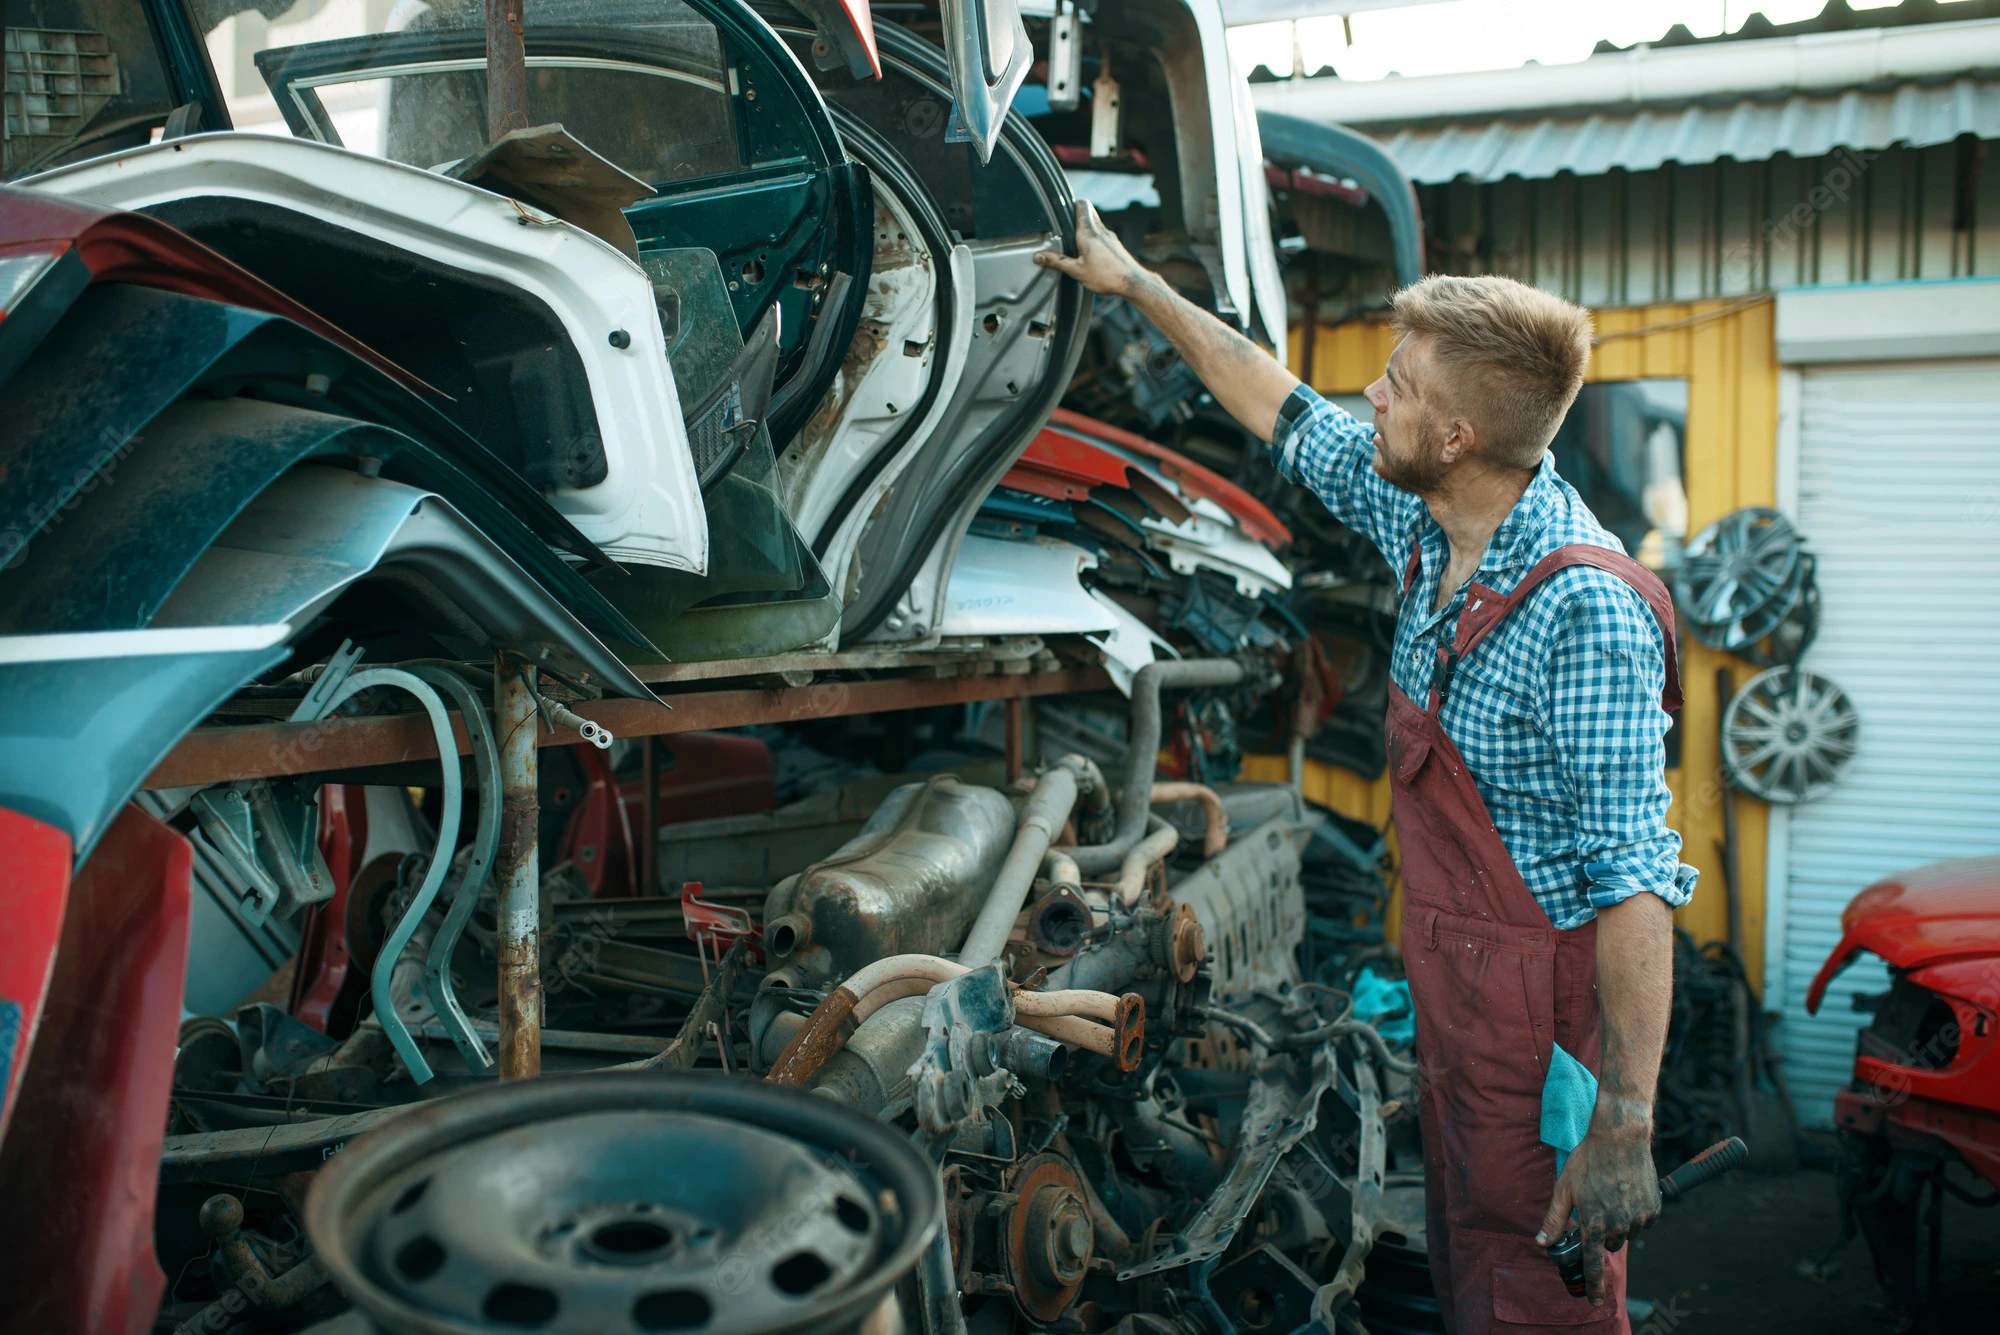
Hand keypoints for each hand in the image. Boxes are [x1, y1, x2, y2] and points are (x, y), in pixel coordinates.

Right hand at [1034, 201, 1149, 297]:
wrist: (1132, 282)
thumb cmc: (1107, 276)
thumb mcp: (1077, 271)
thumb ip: (1057, 262)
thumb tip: (1039, 257)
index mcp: (1088, 233)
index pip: (1082, 205)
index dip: (1072, 204)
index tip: (1064, 209)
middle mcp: (1101, 231)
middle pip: (1088, 213)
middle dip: (1076, 217)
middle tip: (1066, 227)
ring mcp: (1110, 237)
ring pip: (1096, 224)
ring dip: (1086, 228)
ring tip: (1076, 242)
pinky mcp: (1116, 245)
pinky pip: (1102, 235)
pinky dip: (1095, 238)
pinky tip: (1091, 254)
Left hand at [1535, 1115, 1660, 1305]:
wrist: (1619, 1138)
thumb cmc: (1587, 1161)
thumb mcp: (1564, 1188)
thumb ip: (1554, 1220)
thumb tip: (1542, 1243)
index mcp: (1594, 1224)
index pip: (1593, 1264)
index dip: (1594, 1286)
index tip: (1594, 1302)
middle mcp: (1618, 1226)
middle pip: (1608, 1244)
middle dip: (1602, 1232)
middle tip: (1596, 1205)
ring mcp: (1638, 1219)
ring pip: (1626, 1233)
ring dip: (1618, 1221)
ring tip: (1611, 1192)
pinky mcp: (1653, 1210)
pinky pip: (1642, 1221)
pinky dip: (1634, 1212)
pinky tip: (1626, 1191)